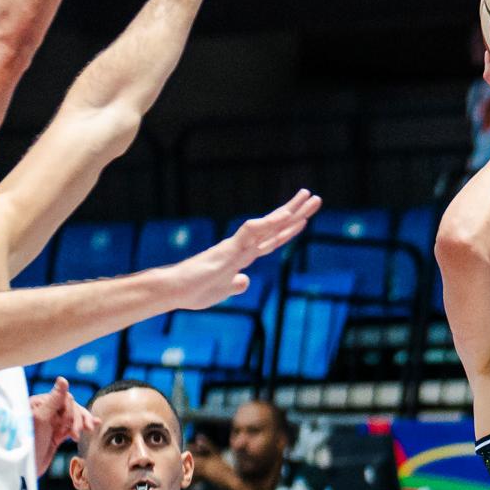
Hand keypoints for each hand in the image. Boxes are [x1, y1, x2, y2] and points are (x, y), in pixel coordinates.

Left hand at [29, 377, 100, 467]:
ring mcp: (52, 422)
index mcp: (39, 402)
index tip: (68, 428)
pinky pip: (73, 426)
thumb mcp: (41, 419)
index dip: (70, 412)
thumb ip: (54, 399)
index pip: (64, 398)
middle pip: (71, 406)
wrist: (26, 468)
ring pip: (74, 416)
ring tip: (88, 430)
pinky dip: (83, 425)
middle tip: (76, 435)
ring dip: (81, 422)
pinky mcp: (57, 434)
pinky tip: (93, 425)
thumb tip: (63, 379)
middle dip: (76, 419)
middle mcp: (46, 410)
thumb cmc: (30, 442)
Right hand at [168, 190, 320, 310]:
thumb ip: (234, 284)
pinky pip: (249, 233)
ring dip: (288, 212)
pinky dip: (266, 224)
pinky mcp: (227, 250)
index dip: (288, 230)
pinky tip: (283, 216)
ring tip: (307, 197)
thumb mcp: (222, 291)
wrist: (175, 291)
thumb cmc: (195, 291)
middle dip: (295, 213)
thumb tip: (245, 280)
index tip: (304, 218)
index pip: (271, 240)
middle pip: (274, 227)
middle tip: (314, 197)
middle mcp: (242, 247)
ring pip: (267, 225)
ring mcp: (236, 246)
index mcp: (242, 257)